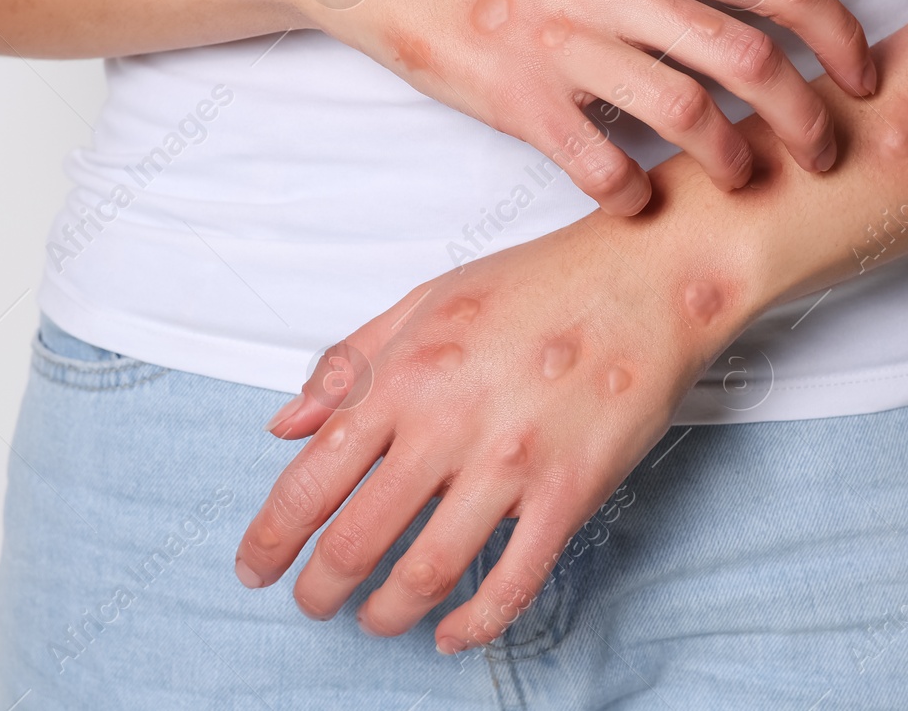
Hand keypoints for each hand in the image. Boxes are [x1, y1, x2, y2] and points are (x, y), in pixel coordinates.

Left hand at [231, 212, 757, 649]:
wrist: (649, 275)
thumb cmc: (543, 281)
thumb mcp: (427, 299)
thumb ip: (350, 362)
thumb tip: (287, 420)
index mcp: (404, 375)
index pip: (310, 481)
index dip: (270, 539)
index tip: (258, 566)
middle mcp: (448, 425)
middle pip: (356, 541)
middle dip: (319, 588)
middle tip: (312, 602)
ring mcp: (511, 464)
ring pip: (426, 573)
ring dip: (386, 613)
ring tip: (375, 619)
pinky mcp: (569, 491)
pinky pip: (513, 581)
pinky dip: (475, 624)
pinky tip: (454, 632)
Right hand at [283, 0, 876, 213]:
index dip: (837, 33)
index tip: (862, 80)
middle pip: (747, 54)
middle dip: (804, 115)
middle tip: (821, 154)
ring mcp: (562, 38)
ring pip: (686, 109)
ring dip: (731, 157)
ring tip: (741, 177)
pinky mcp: (514, 95)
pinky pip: (598, 160)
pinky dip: (634, 190)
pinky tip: (641, 197)